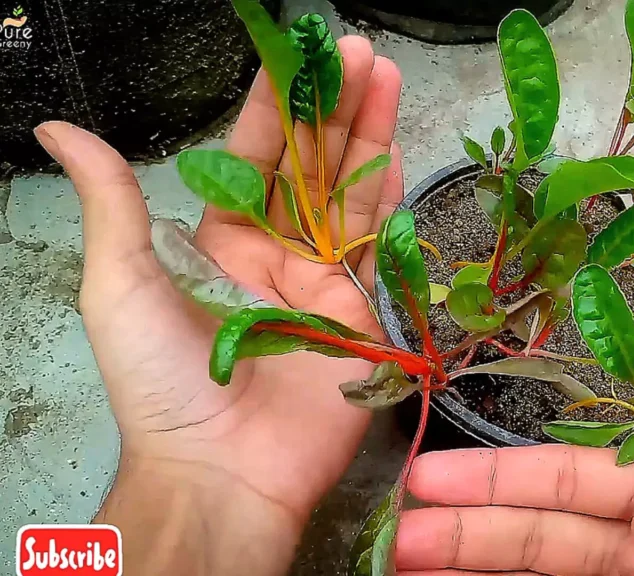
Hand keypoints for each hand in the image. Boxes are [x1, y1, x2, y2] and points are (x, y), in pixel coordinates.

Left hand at [35, 37, 401, 573]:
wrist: (224, 467)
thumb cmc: (163, 378)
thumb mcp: (119, 283)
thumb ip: (111, 202)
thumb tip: (57, 128)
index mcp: (220, 241)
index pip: (252, 157)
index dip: (274, 107)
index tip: (294, 58)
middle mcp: (276, 253)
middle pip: (309, 166)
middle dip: (331, 107)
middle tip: (352, 51)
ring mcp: (323, 280)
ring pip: (348, 192)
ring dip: (367, 134)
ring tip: (383, 74)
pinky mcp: (361, 310)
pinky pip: (376, 242)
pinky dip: (388, 194)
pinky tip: (397, 148)